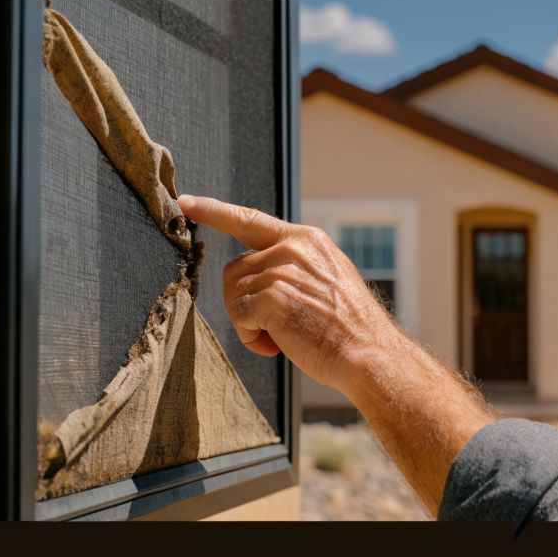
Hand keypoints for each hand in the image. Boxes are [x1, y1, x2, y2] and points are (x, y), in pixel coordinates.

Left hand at [177, 194, 390, 389]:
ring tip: (283, 337)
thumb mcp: (327, 280)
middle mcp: (292, 248)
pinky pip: (237, 316)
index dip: (215, 211)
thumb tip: (254, 273)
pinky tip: (277, 345)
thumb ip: (294, 266)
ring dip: (249, 323)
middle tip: (277, 328)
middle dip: (246, 302)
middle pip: (235, 269)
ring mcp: (281, 270)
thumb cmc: (350, 328)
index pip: (251, 219)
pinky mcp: (272, 297)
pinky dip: (250, 337)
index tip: (187, 202)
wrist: (370, 354)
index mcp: (307, 240)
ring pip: (232, 294)